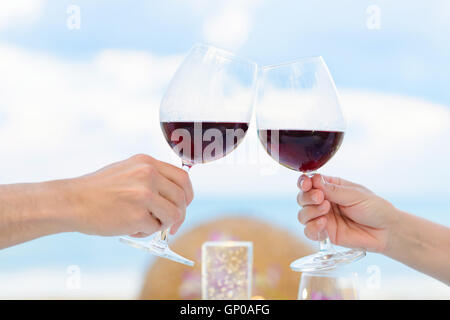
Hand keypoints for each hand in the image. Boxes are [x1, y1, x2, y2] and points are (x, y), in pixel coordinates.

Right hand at [65, 154, 192, 236]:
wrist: (71, 201)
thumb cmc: (97, 189)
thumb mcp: (127, 170)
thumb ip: (151, 177)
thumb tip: (175, 194)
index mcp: (147, 162)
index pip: (183, 177)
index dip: (187, 194)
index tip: (183, 205)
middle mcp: (148, 174)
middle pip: (182, 198)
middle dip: (179, 214)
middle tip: (169, 225)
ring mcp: (144, 194)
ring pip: (173, 215)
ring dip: (162, 224)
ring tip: (143, 224)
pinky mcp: (137, 215)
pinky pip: (154, 228)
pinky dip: (144, 232)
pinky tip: (129, 228)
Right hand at [297, 174, 397, 252]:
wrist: (386, 231)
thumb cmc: (374, 208)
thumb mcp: (355, 194)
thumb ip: (333, 190)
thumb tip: (313, 180)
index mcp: (330, 187)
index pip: (310, 182)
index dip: (304, 182)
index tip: (306, 184)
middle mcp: (324, 202)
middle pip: (302, 198)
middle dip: (307, 197)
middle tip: (320, 198)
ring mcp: (323, 218)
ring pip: (302, 215)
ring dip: (310, 212)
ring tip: (326, 210)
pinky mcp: (326, 234)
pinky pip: (309, 232)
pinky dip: (312, 227)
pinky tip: (323, 224)